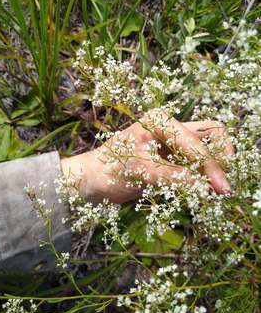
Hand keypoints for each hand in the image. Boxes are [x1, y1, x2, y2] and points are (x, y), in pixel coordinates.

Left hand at [61, 110, 233, 203]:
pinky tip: (201, 190)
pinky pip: (196, 164)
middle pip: (211, 135)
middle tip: (221, 186)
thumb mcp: (140, 172)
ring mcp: (172, 143)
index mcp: (160, 122)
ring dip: (213, 167)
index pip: (196, 141)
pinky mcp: (172, 158)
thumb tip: (206, 188)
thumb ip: (174, 177)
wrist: (92, 180)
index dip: (209, 165)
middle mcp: (170, 127)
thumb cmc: (108, 170)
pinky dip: (203, 175)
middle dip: (220, 158)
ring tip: (213, 190)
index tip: (219, 189)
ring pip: (206, 149)